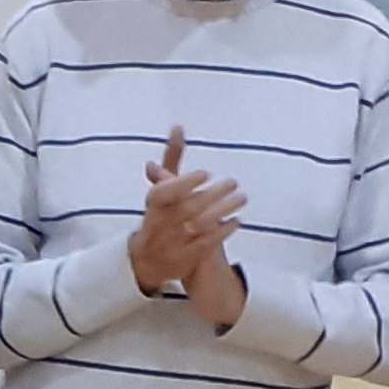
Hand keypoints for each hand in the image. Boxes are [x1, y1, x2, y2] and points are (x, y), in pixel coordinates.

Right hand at [129, 126, 247, 312]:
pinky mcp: (185, 259)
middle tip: (233, 183)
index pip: (164, 193)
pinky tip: (237, 221)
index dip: (184, 183)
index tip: (205, 173)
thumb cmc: (158, 216)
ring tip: (240, 198)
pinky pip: (206, 244)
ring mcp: (172, 243)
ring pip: (199, 225)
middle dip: (213, 195)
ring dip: (222, 210)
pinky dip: (222, 231)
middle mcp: (159, 224)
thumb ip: (172, 160)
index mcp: (153, 205)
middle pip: (188, 208)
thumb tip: (178, 128)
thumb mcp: (161, 189)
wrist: (147, 261)